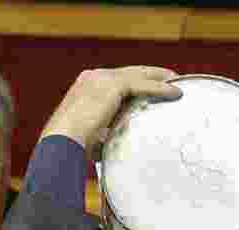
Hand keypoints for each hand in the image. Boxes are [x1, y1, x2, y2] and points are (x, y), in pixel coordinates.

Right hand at [39, 66, 180, 158]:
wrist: (61, 141)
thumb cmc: (69, 146)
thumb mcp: (87, 137)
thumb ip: (99, 135)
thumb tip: (104, 147)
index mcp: (85, 86)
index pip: (115, 81)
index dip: (134, 83)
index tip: (149, 89)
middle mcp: (93, 77)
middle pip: (129, 72)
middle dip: (150, 75)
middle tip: (169, 79)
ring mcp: (103, 78)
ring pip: (139, 75)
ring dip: (160, 79)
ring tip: (177, 84)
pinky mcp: (113, 85)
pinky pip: (143, 86)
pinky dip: (160, 90)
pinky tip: (175, 94)